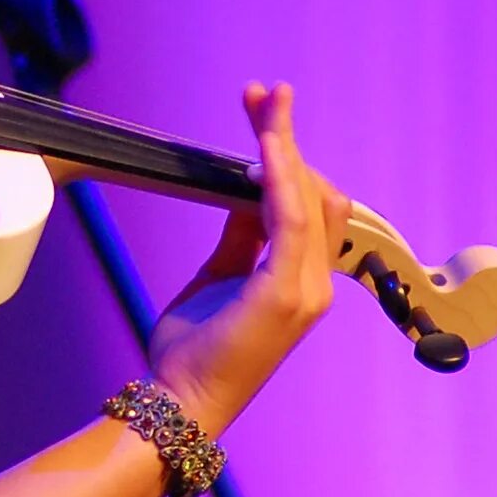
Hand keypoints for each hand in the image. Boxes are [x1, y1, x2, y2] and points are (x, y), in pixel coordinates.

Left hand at [146, 81, 353, 436]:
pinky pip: (290, 219)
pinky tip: (266, 143)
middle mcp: (314, 284)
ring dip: (283, 143)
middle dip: (286, 138)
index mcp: (300, 282)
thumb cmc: (194, 350)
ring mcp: (304, 289)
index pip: (308, 204)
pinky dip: (280, 175)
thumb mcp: (217, 280)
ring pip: (306, 196)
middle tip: (261, 94)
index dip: (289, 155)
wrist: (181, 401)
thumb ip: (239, 238)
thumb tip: (243, 195)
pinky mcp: (284, 292)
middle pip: (315, 191)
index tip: (265, 110)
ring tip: (264, 101)